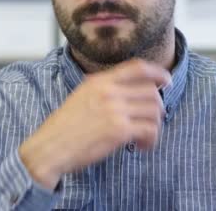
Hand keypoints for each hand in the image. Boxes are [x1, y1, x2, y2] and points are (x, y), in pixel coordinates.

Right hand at [18, 59, 170, 189]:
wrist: (49, 148)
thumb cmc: (63, 128)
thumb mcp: (80, 97)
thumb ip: (102, 89)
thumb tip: (126, 89)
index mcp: (100, 81)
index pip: (137, 67)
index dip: (158, 72)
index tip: (167, 81)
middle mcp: (109, 91)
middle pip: (151, 91)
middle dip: (158, 107)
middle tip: (153, 120)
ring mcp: (114, 110)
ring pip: (154, 110)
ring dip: (156, 126)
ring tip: (145, 137)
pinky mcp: (118, 130)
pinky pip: (149, 129)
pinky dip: (151, 140)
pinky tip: (142, 146)